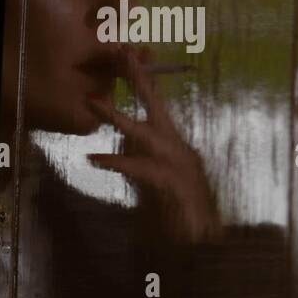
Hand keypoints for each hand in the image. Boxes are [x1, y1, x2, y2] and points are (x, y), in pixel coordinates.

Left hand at [84, 44, 223, 244]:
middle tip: (123, 50)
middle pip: (156, 106)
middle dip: (139, 78)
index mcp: (174, 146)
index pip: (156, 106)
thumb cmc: (178, 217)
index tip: (129, 53)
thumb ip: (138, 160)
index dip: (143, 79)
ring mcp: (179, 166)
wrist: (205, 247)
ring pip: (145, 134)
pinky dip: (117, 162)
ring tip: (92, 103)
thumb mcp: (153, 182)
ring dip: (118, 117)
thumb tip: (119, 142)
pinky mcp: (173, 186)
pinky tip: (92, 159)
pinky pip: (140, 170)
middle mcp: (179, 150)